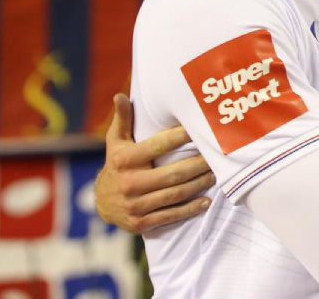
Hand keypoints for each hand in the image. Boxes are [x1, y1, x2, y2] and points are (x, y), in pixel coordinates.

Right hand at [95, 94, 214, 231]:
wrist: (102, 203)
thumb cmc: (117, 164)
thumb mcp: (116, 142)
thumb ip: (123, 119)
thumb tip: (120, 95)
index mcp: (125, 160)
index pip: (157, 146)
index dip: (179, 136)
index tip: (198, 129)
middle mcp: (130, 183)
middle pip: (173, 173)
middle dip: (198, 164)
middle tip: (216, 155)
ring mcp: (136, 205)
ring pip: (176, 194)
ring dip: (199, 184)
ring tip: (216, 174)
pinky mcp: (142, 223)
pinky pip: (172, 215)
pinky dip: (191, 208)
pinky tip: (206, 201)